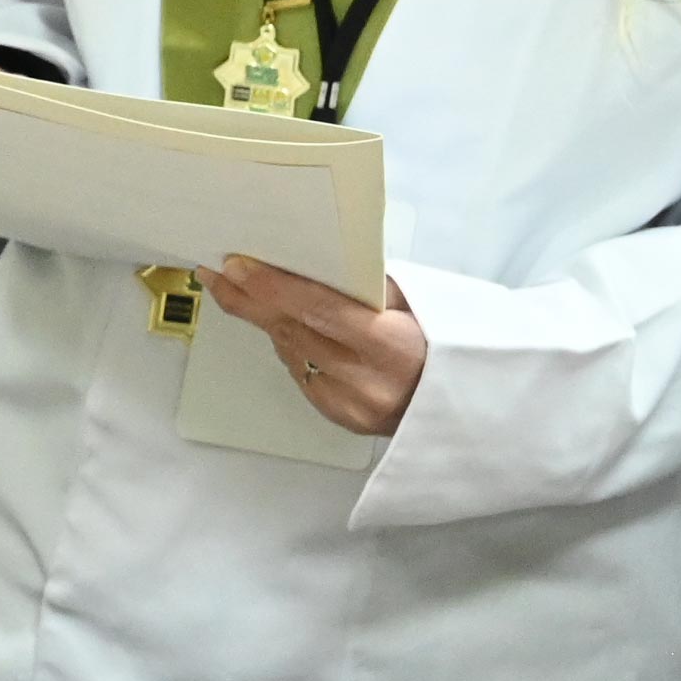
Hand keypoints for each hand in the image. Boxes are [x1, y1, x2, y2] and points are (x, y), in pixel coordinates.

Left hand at [194, 254, 427, 438]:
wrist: (465, 407)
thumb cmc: (443, 344)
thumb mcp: (420, 305)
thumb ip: (371, 288)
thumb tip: (316, 264)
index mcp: (391, 346)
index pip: (318, 310)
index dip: (272, 288)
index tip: (236, 266)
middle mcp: (365, 380)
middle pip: (294, 331)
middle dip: (250, 300)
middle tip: (215, 273)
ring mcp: (349, 404)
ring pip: (292, 352)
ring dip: (269, 321)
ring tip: (246, 291)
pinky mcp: (338, 416)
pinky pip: (301, 373)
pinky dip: (293, 347)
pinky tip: (289, 328)